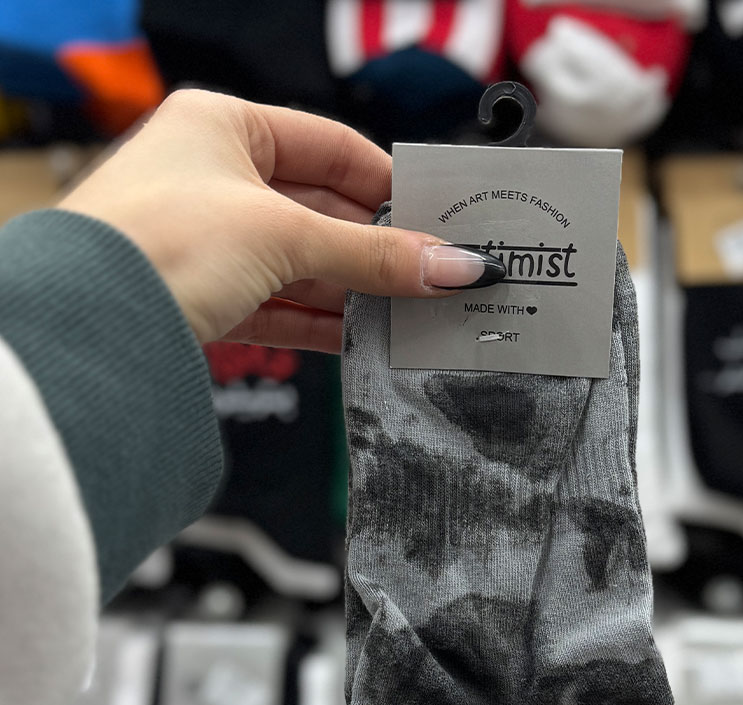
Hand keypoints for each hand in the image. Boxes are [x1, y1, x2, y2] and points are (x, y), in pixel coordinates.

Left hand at [58, 89, 503, 351]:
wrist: (89, 326)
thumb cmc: (160, 241)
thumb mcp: (284, 236)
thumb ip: (373, 255)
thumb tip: (452, 266)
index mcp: (223, 127)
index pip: (329, 147)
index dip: (385, 184)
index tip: (432, 219)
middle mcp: (214, 178)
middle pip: (321, 211)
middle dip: (377, 249)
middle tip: (432, 275)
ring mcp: (209, 241)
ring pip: (304, 265)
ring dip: (355, 291)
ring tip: (409, 312)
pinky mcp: (207, 297)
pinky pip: (282, 305)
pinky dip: (325, 323)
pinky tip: (365, 338)